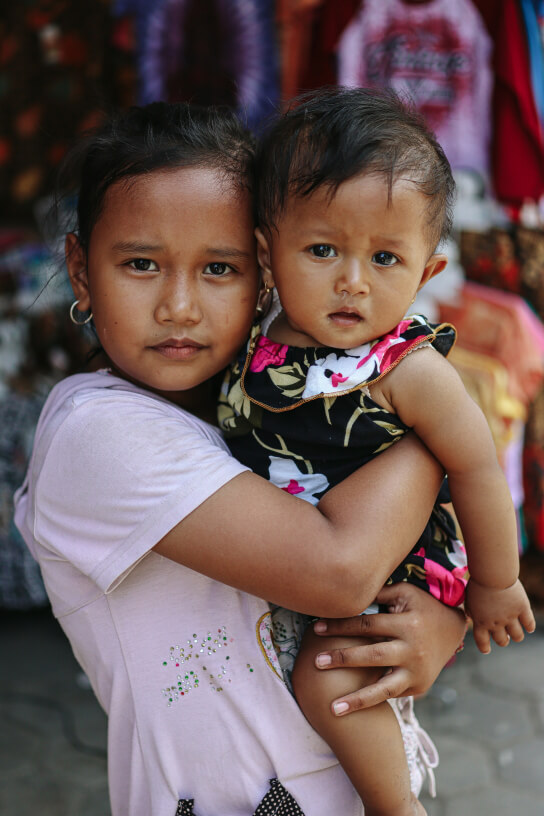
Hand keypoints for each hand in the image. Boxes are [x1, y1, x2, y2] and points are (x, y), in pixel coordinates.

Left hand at [312, 583, 466, 713]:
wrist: (453, 628)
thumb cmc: (421, 605)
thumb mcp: (404, 593)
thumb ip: (377, 593)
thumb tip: (345, 593)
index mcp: (407, 624)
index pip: (366, 625)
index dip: (340, 626)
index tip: (315, 629)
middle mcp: (413, 650)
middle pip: (371, 656)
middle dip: (342, 659)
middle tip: (316, 662)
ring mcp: (417, 672)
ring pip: (384, 689)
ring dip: (357, 700)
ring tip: (332, 709)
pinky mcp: (419, 687)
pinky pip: (392, 695)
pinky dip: (372, 701)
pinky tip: (351, 709)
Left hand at [465, 577, 535, 653]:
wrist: (492, 573)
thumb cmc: (478, 583)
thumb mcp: (468, 599)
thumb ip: (471, 611)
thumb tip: (471, 618)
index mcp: (480, 622)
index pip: (482, 642)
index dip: (485, 648)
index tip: (487, 649)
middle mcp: (495, 623)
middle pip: (502, 641)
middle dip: (503, 640)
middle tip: (504, 634)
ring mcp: (510, 617)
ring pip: (518, 636)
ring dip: (517, 635)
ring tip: (515, 629)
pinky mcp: (522, 609)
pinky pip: (529, 624)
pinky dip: (529, 626)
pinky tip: (528, 625)